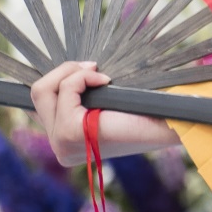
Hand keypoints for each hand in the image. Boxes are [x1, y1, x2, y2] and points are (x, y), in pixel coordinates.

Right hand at [27, 60, 179, 167]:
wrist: (173, 122)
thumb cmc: (149, 112)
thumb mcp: (108, 101)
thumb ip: (81, 92)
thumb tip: (62, 64)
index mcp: (66, 142)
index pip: (40, 104)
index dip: (56, 81)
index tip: (84, 70)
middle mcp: (59, 147)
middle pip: (37, 94)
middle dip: (63, 71)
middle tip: (94, 67)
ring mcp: (62, 143)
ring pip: (43, 91)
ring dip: (71, 73)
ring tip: (100, 74)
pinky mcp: (70, 133)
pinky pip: (63, 90)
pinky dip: (82, 77)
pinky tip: (106, 81)